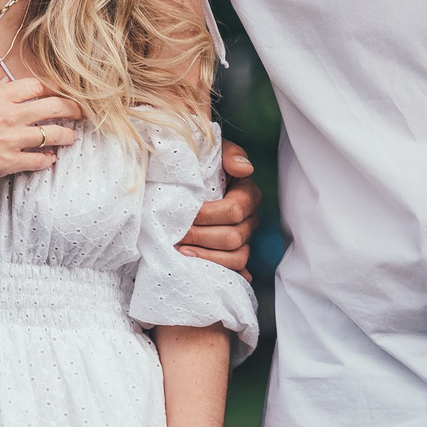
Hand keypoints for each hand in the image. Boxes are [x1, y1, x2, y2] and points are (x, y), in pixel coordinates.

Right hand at [0, 76, 82, 202]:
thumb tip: (3, 84)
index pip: (37, 86)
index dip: (51, 89)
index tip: (56, 94)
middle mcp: (10, 114)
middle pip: (55, 106)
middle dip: (72, 108)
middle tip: (80, 113)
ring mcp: (13, 139)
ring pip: (54, 133)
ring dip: (67, 136)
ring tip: (71, 138)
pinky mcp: (10, 162)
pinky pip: (41, 159)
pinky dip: (49, 159)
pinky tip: (50, 159)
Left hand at [178, 141, 260, 272]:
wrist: (190, 180)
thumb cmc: (202, 164)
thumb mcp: (215, 151)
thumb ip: (230, 153)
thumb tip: (244, 168)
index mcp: (248, 195)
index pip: (234, 211)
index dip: (208, 215)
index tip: (185, 214)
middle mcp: (249, 219)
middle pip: (234, 238)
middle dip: (202, 238)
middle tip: (176, 236)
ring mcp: (243, 240)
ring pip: (236, 258)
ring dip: (207, 258)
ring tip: (181, 253)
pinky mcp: (232, 255)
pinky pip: (233, 272)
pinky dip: (219, 274)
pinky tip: (200, 273)